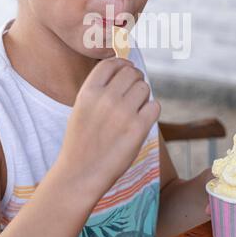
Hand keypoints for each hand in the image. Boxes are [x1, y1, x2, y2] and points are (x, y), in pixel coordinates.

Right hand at [57, 57, 160, 199]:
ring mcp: (123, 113)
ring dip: (143, 96)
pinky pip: (155, 106)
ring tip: (134, 111)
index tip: (127, 69)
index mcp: (88, 91)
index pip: (111, 63)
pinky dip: (151, 111)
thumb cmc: (82, 141)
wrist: (80, 174)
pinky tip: (142, 121)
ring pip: (145, 87)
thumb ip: (99, 89)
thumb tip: (126, 70)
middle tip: (134, 92)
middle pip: (132, 72)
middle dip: (135, 79)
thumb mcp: (81, 108)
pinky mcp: (138, 128)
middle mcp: (106, 98)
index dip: (122, 64)